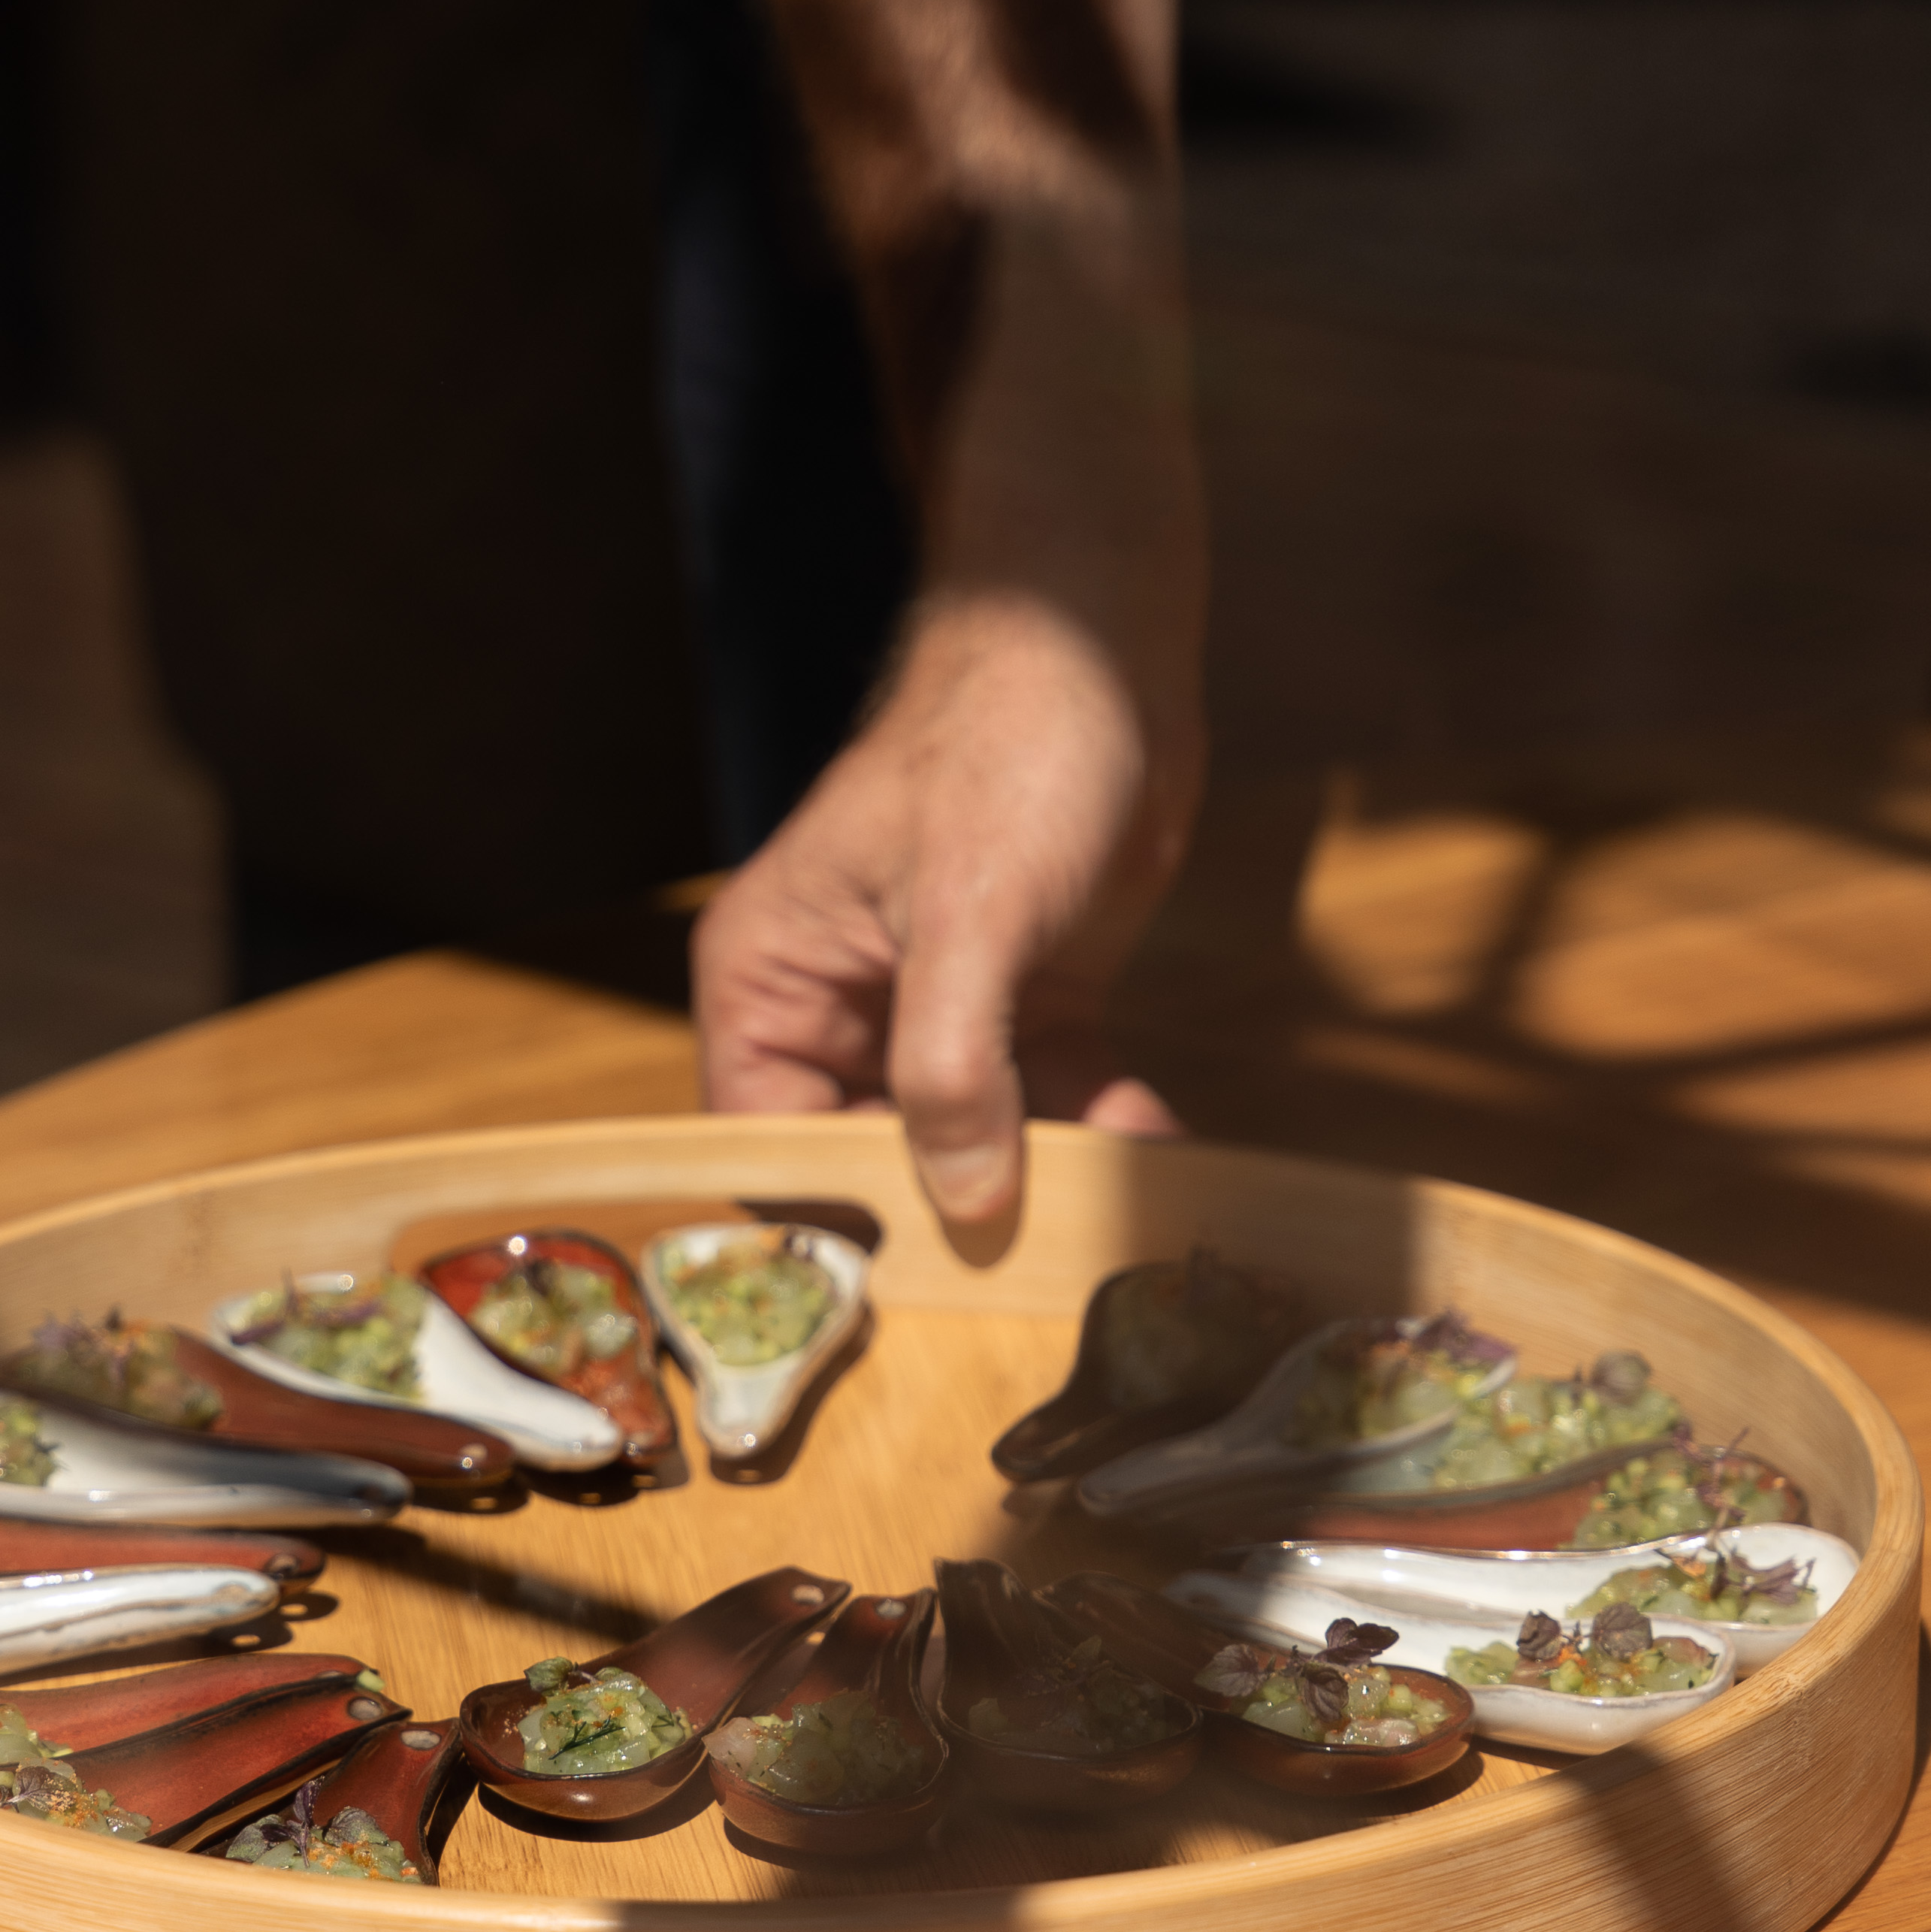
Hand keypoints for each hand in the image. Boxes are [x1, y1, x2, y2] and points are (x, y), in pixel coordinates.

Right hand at [692, 588, 1200, 1234]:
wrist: (1105, 647)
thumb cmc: (1003, 742)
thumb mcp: (970, 914)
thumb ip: (952, 1067)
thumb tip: (965, 1202)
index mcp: (772, 984)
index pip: (768, 1144)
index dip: (831, 1219)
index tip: (912, 1284)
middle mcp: (839, 1008)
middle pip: (875, 1159)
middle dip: (957, 1216)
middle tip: (1038, 1272)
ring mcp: (934, 1009)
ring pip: (975, 1141)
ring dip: (1048, 1185)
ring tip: (1117, 1231)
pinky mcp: (1024, 999)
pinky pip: (1052, 1099)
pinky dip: (1102, 1131)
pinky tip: (1162, 1154)